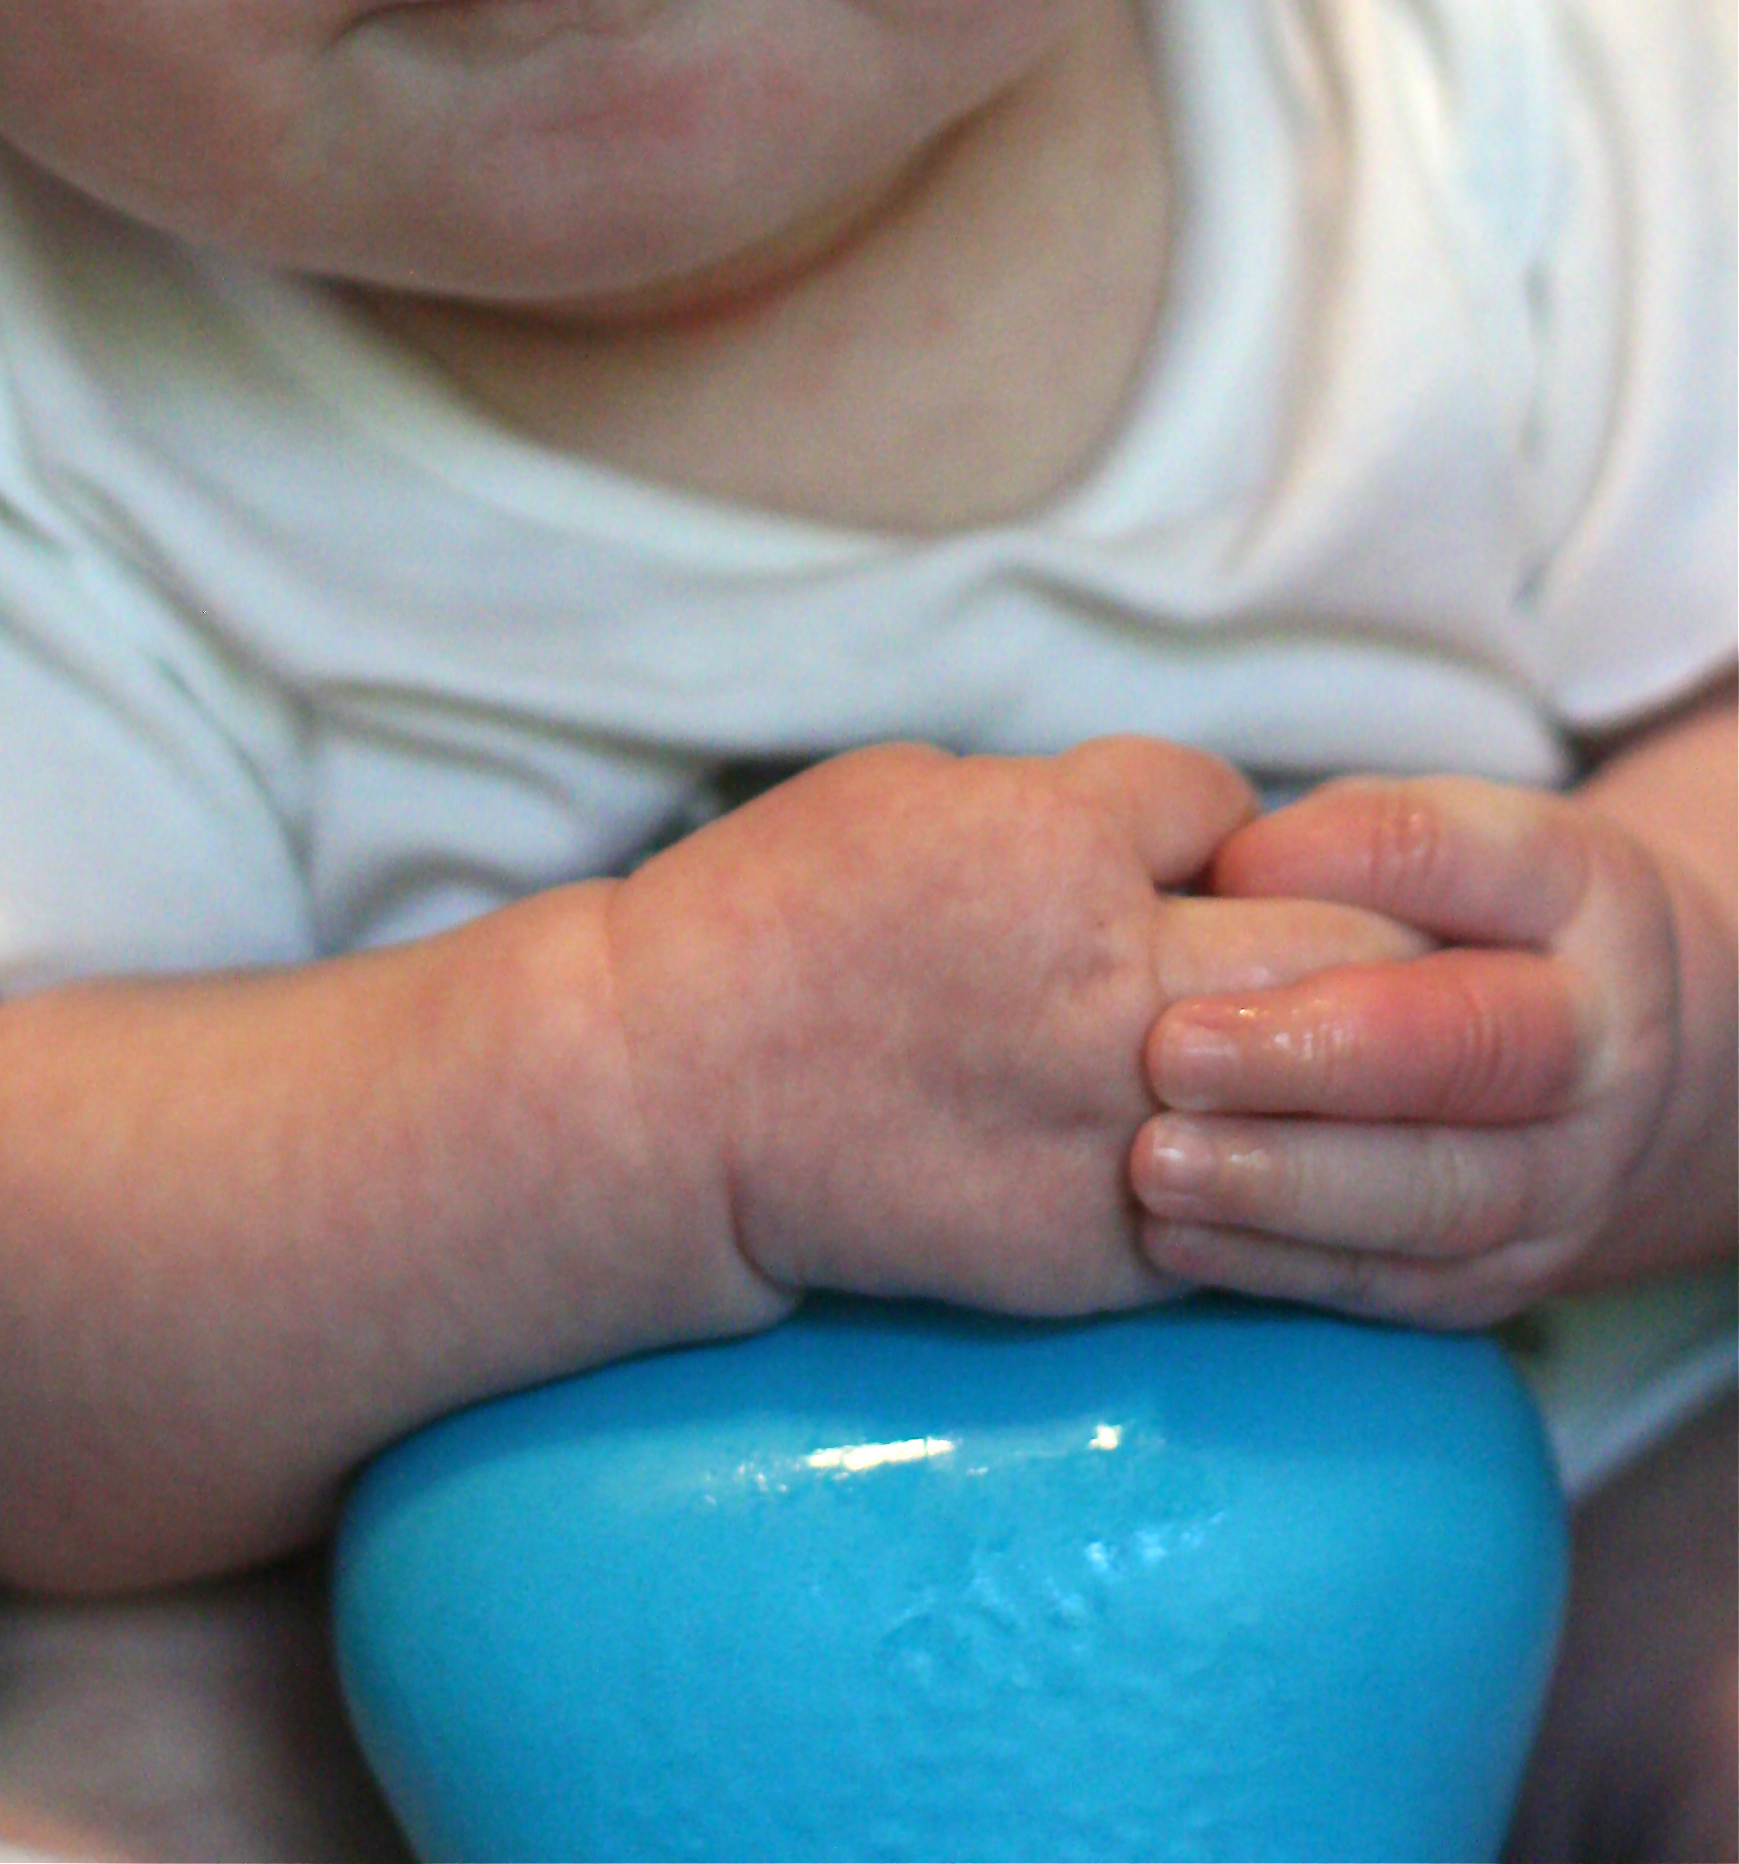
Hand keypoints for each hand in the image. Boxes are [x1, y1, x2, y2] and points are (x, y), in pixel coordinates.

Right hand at [604, 736, 1426, 1322]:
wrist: (670, 1099)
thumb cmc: (775, 917)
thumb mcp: (919, 790)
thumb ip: (1070, 807)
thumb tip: (1187, 830)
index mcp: (1059, 842)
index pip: (1233, 803)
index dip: (1220, 825)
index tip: (1193, 856)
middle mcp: (1112, 983)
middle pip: (1346, 942)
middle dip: (1363, 934)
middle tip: (1367, 949)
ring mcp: (1118, 1127)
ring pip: (1335, 1086)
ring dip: (1353, 1066)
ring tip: (1359, 1061)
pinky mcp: (1105, 1247)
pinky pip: (1258, 1209)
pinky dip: (1274, 1178)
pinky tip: (1257, 1158)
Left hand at [1133, 774, 1689, 1324]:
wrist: (1610, 1067)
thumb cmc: (1471, 919)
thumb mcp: (1432, 840)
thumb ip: (1341, 844)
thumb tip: (1227, 877)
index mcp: (1581, 893)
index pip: (1464, 859)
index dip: (1341, 862)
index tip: (1224, 866)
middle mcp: (1598, 1045)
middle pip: (1470, 1051)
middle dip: (1316, 1054)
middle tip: (1171, 1049)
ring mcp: (1568, 1180)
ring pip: (1440, 1197)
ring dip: (1284, 1183)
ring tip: (1157, 1159)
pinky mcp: (1506, 1278)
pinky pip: (1398, 1284)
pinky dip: (1278, 1264)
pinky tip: (1175, 1233)